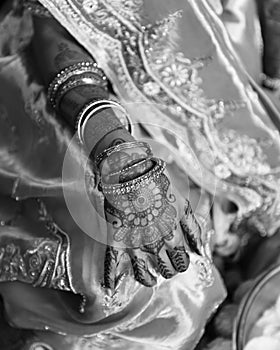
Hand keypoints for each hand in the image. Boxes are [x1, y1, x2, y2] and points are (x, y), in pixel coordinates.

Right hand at [99, 147, 207, 289]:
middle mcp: (154, 244)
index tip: (180, 262)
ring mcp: (133, 244)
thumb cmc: (158, 185)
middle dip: (168, 270)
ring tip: (150, 280)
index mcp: (173, 235)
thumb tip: (199, 249)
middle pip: (165, 269)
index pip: (182, 261)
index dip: (182, 264)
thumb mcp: (182, 204)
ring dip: (147, 280)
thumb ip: (193, 228)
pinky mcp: (115, 239)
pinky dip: (109, 278)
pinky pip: (111, 263)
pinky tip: (109, 289)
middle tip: (167, 267)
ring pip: (142, 274)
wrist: (131, 172)